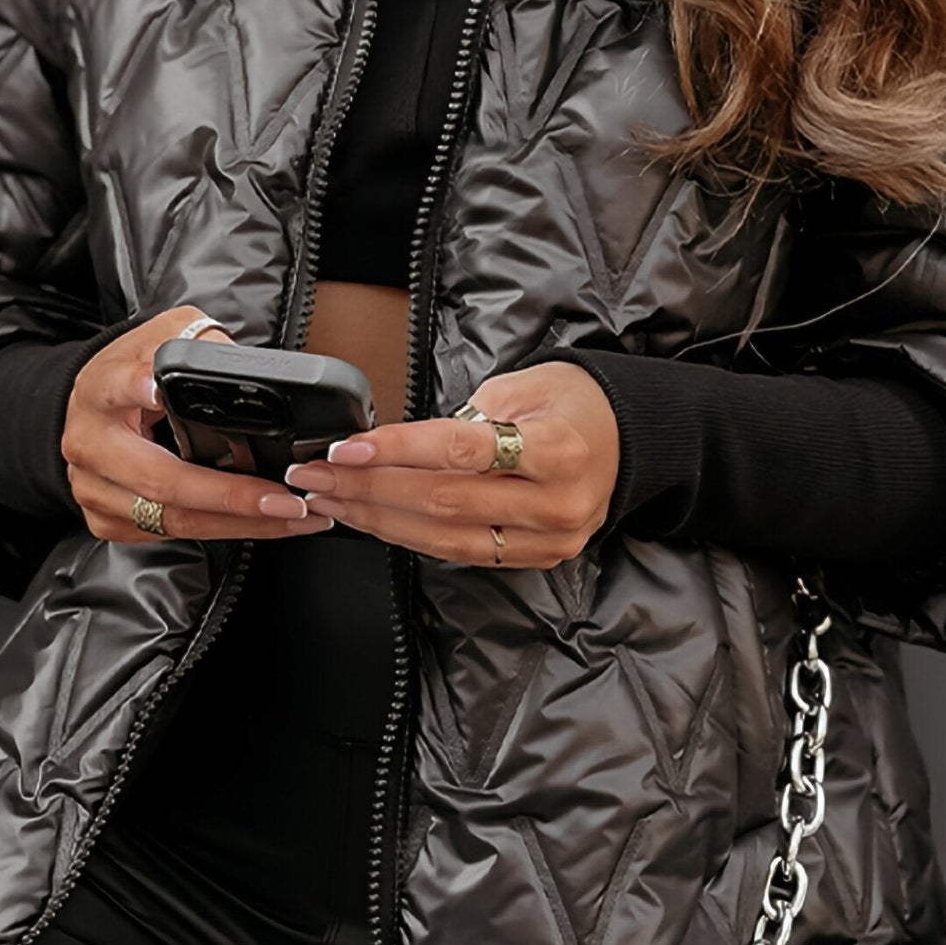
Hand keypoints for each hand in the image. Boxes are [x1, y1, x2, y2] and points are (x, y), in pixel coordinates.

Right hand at [61, 306, 334, 542]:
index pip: (117, 386)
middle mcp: (91, 445)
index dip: (136, 387)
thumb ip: (201, 343)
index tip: (158, 390)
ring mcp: (96, 490)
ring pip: (173, 518)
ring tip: (292, 516)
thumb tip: (249, 369)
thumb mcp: (163, 338)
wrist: (91, 410)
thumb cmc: (132, 372)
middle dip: (230, 494)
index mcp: (100, 391)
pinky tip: (263, 524)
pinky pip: (173, 534)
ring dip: (240, 523)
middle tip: (283, 497)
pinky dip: (225, 531)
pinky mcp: (109, 521)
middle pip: (161, 479)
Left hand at [282, 362, 619, 566]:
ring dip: (379, 521)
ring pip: (446, 539)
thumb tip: (393, 445)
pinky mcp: (536, 558)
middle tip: (318, 476)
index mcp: (558, 448)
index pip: (462, 451)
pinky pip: (461, 554)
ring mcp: (549, 539)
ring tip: (332, 501)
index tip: (346, 449)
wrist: (627, 439)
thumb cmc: (574, 405)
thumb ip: (465, 418)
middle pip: (445, 501)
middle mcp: (557, 502)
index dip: (397, 450)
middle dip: (370, 489)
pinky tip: (373, 520)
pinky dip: (410, 537)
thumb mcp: (524, 386)